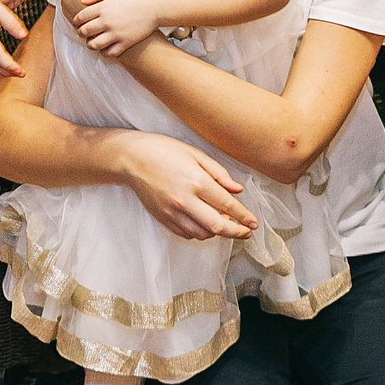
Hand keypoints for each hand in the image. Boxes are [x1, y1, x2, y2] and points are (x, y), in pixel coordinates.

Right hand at [117, 132, 256, 238]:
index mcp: (196, 181)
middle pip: (217, 226)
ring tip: (224, 224)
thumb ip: (219, 173)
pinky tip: (204, 224)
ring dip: (217, 232)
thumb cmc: (164, 151)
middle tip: (247, 233)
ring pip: (202, 234)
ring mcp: (172, 212)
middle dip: (236, 232)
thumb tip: (238, 190)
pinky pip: (186, 234)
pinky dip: (199, 233)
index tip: (254, 223)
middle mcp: (185, 201)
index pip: (227, 205)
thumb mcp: (195, 154)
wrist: (131, 159)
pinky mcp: (163, 219)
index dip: (244, 216)